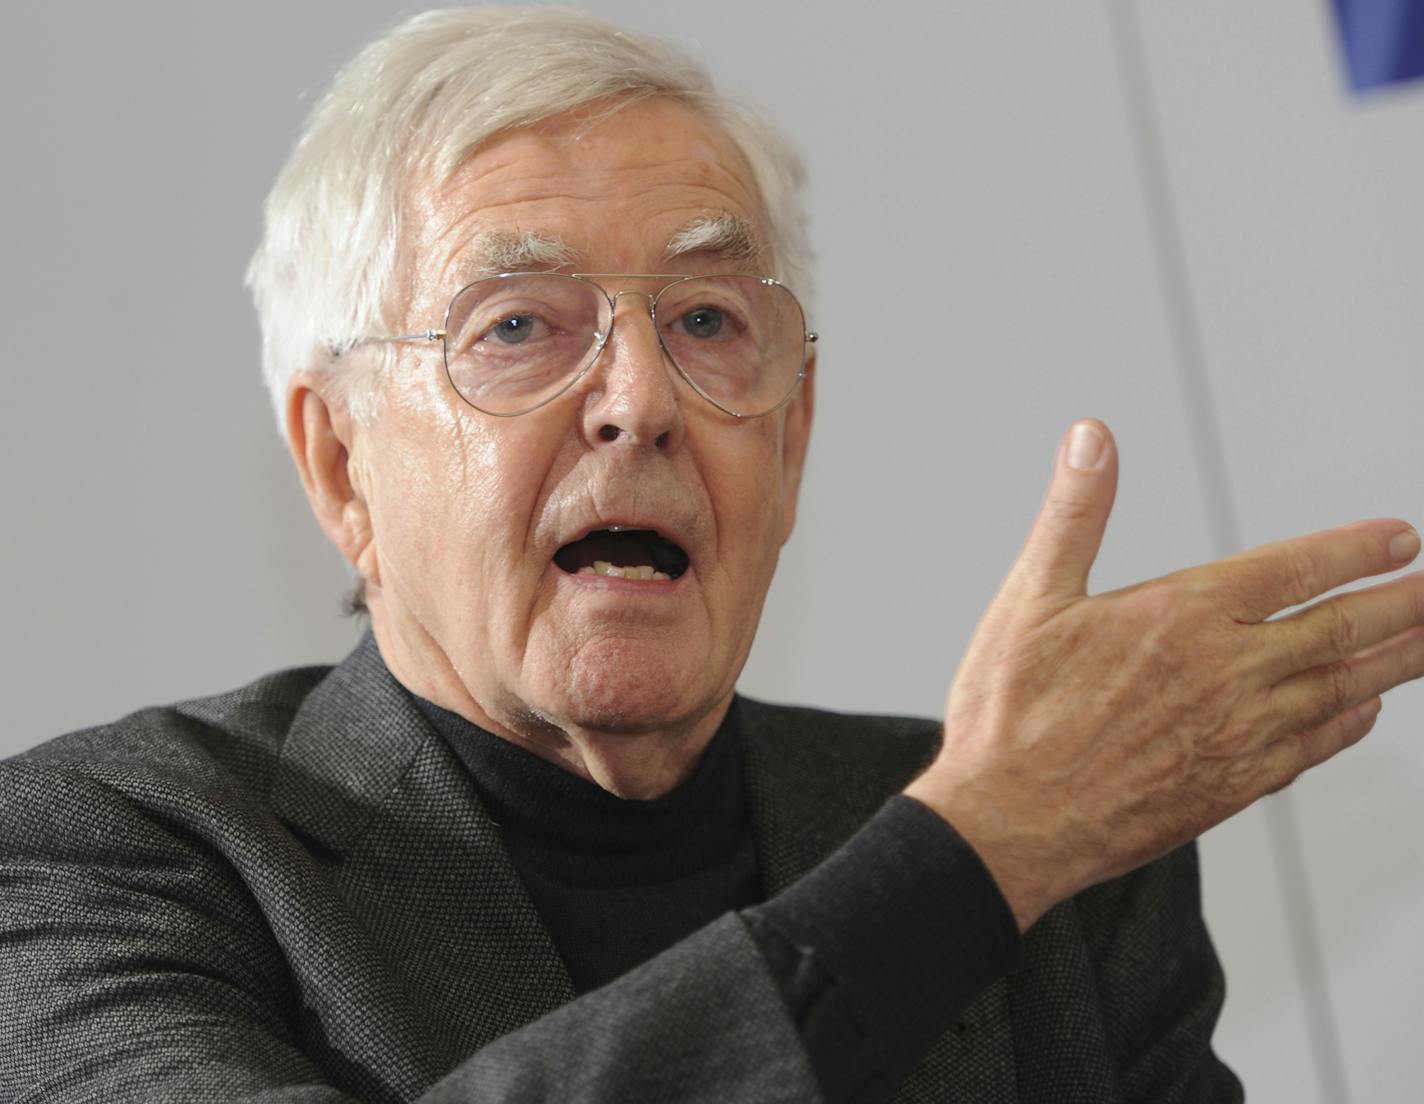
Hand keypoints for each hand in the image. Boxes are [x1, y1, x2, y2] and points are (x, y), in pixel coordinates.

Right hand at [904, 419, 1423, 931]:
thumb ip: (1074, 513)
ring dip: (1397, 660)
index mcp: (1183, 615)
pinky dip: (1351, 725)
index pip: (1295, 569)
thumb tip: (1092, 440)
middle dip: (1405, 603)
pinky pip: (1314, 748)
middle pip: (1341, 628)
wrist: (1009, 823)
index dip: (1355, 550)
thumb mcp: (1030, 597)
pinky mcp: (1233, 787)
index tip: (1400, 538)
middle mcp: (1227, 672)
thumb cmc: (1009, 715)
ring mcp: (1238, 733)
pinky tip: (1365, 713)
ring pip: (1342, 688)